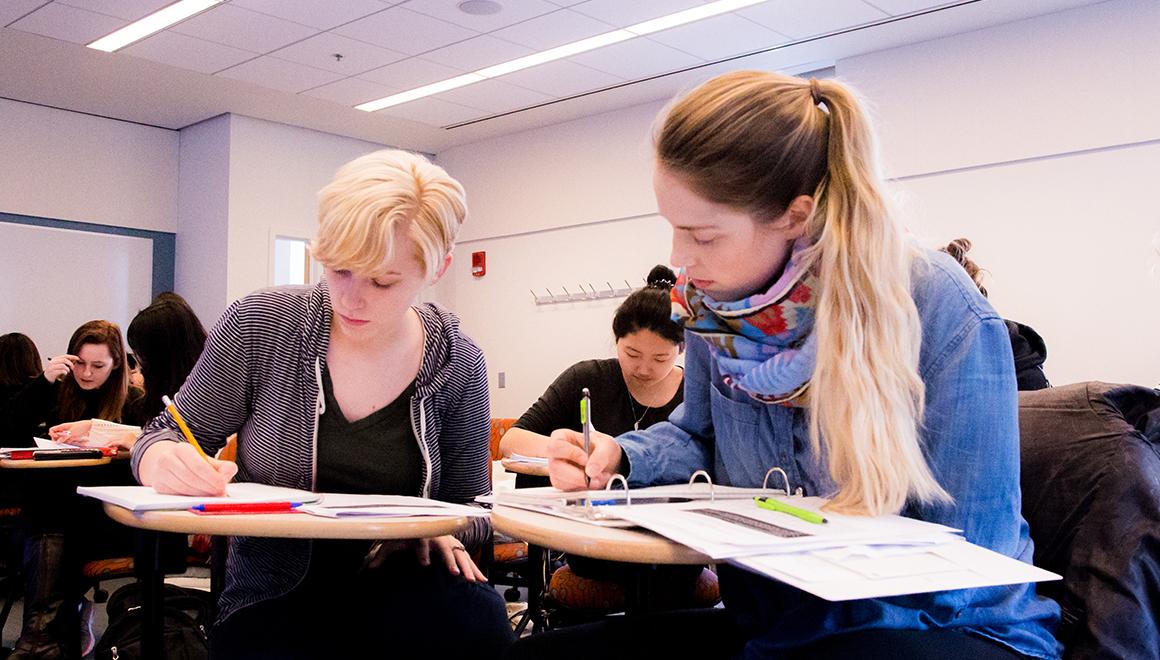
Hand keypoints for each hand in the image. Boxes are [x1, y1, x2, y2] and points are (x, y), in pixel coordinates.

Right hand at [42, 355, 77, 382]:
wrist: (48, 377)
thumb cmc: (56, 370)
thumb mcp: (61, 365)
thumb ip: (66, 362)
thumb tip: (76, 360)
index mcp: (56, 359)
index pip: (65, 356)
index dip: (72, 356)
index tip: (78, 358)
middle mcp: (53, 362)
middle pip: (64, 360)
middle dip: (70, 363)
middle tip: (73, 367)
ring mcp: (51, 367)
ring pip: (62, 365)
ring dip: (67, 369)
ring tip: (68, 371)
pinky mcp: (51, 372)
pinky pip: (60, 371)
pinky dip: (65, 372)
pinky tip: (65, 373)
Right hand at [49, 420, 91, 444]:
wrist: (88, 427)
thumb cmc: (80, 426)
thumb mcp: (72, 432)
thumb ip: (64, 437)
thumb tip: (57, 441)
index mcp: (62, 427)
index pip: (52, 430)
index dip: (52, 434)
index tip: (56, 437)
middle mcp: (63, 430)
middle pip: (55, 436)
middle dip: (56, 439)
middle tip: (61, 441)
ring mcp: (66, 434)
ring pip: (60, 439)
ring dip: (62, 441)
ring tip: (68, 440)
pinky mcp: (70, 437)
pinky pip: (66, 441)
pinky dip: (67, 442)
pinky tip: (71, 441)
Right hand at [138, 440, 236, 495]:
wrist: (166, 462)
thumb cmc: (191, 463)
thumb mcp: (207, 460)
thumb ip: (222, 467)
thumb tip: (228, 475)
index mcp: (182, 449)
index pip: (199, 465)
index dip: (212, 478)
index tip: (222, 486)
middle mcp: (167, 459)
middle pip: (191, 478)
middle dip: (208, 489)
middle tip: (219, 494)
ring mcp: (160, 473)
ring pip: (183, 489)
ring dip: (200, 495)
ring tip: (211, 495)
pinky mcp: (158, 486)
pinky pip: (177, 496)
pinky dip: (190, 499)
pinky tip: (198, 497)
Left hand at [364, 535, 486, 581]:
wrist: (421, 521)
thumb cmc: (407, 534)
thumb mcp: (393, 542)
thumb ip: (383, 554)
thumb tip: (370, 568)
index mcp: (422, 533)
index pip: (422, 540)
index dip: (423, 552)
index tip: (424, 564)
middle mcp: (438, 536)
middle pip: (446, 547)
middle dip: (451, 561)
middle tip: (454, 574)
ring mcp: (449, 541)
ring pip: (460, 553)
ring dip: (467, 567)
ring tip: (472, 580)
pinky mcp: (456, 547)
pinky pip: (466, 558)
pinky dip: (475, 568)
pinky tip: (482, 580)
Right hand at [547, 428, 621, 490]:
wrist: (607, 460)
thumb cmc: (602, 447)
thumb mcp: (606, 445)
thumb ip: (600, 456)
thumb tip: (591, 471)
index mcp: (562, 437)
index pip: (556, 446)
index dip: (571, 454)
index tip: (586, 459)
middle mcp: (556, 454)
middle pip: (555, 467)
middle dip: (577, 475)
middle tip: (594, 476)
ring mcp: (558, 470)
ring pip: (560, 481)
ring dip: (582, 484)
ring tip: (598, 478)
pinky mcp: (563, 483)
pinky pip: (567, 490)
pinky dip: (583, 489)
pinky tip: (593, 483)